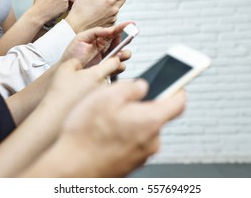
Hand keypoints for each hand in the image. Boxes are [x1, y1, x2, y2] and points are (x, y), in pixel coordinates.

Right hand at [42, 57, 121, 111]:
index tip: (110, 58)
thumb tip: (79, 62)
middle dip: (101, 73)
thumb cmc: (61, 92)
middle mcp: (103, 86)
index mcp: (96, 75)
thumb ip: (76, 61)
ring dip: (97, 84)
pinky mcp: (99, 106)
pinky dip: (93, 95)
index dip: (113, 58)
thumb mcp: (65, 67)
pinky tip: (81, 97)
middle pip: (109, 75)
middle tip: (88, 75)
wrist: (57, 113)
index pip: (115, 62)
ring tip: (81, 88)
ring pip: (104, 86)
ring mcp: (101, 97)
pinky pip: (99, 96)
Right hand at [55, 80, 185, 176]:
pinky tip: (106, 135)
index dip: (177, 88)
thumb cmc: (86, 135)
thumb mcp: (106, 97)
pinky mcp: (132, 163)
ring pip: (144, 128)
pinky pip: (135, 142)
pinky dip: (126, 135)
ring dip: (132, 121)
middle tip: (120, 103)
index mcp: (150, 120)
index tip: (172, 82)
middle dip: (143, 106)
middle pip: (158, 115)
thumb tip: (142, 86)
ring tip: (108, 121)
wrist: (71, 169)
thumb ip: (131, 87)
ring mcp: (143, 155)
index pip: (179, 101)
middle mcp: (152, 140)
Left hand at [60, 22, 131, 66]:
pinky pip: (119, 67)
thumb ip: (96, 31)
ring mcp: (108, 59)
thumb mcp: (81, 38)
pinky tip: (112, 65)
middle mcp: (106, 48)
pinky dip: (119, 66)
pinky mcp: (108, 70)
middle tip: (119, 44)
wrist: (67, 70)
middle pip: (123, 43)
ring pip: (124, 55)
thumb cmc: (72, 54)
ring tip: (116, 55)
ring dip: (123, 54)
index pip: (115, 31)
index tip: (132, 24)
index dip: (124, 27)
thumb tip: (110, 30)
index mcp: (100, 39)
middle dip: (125, 42)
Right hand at [65, 0, 131, 32]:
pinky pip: (113, 15)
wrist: (76, 26)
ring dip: (112, 3)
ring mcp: (113, 18)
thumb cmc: (80, 11)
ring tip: (99, 5)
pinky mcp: (110, 24)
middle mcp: (113, 9)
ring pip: (117, 7)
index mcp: (109, 0)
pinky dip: (109, 12)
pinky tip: (99, 13)